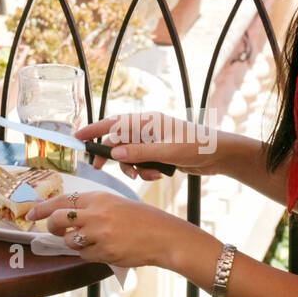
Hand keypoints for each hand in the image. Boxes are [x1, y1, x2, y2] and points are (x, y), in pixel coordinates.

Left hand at [27, 189, 192, 269]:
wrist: (162, 235)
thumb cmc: (139, 218)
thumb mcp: (113, 203)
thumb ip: (90, 207)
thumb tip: (62, 214)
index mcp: (98, 197)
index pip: (61, 200)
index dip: (42, 208)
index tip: (30, 214)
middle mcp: (96, 213)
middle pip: (57, 220)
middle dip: (50, 227)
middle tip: (53, 231)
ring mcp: (100, 233)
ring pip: (69, 241)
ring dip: (72, 243)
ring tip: (88, 240)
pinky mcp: (105, 252)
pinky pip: (84, 255)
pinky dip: (87, 254)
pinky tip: (101, 248)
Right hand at [75, 112, 220, 180]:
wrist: (220, 155)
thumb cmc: (197, 146)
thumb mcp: (167, 151)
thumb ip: (139, 152)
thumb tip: (114, 154)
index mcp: (147, 121)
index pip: (114, 123)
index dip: (94, 130)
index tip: (77, 138)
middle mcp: (148, 129)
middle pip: (119, 141)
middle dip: (111, 155)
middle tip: (98, 167)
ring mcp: (153, 141)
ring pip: (130, 155)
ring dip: (133, 167)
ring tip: (144, 175)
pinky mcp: (159, 153)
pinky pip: (142, 163)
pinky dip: (146, 171)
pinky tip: (159, 175)